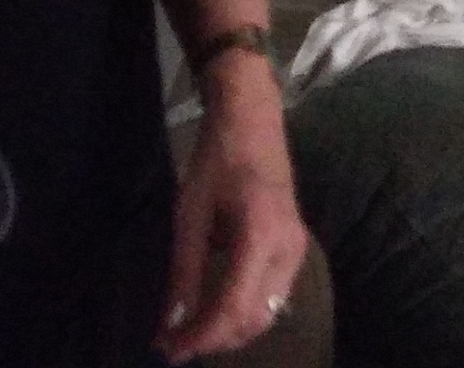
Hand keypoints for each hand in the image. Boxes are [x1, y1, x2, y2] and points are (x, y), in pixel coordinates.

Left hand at [159, 72, 308, 359]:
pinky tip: (213, 308)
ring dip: (228, 329)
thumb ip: (184, 273)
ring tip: (189, 329)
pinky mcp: (294, 248)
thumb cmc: (216, 158)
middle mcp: (289, 250)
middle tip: (173, 342)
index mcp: (262, 237)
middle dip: (214, 339)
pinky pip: (271, 296)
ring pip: (266, 313)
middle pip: (255, 320)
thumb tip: (170, 324)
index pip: (233, 309)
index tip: (167, 349)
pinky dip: (242, 311)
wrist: (252, 119)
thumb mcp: (190, 215)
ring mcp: (297, 250)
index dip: (199, 337)